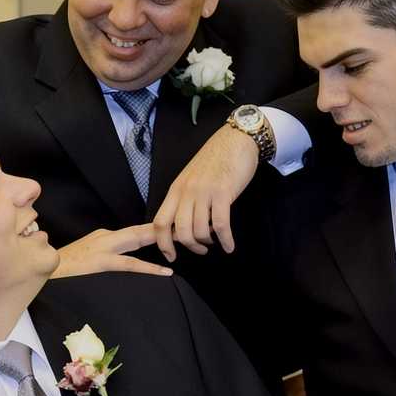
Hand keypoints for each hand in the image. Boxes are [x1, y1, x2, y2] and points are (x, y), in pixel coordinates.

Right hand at [52, 225, 172, 278]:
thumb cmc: (63, 270)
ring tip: (181, 239)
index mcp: (104, 236)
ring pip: (137, 240)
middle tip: (186, 225)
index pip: (134, 232)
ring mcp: (103, 248)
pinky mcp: (101, 262)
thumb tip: (123, 259)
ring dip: (159, 239)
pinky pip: (130, 264)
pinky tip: (165, 271)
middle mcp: (106, 237)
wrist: (42, 270)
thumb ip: (106, 256)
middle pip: (140, 231)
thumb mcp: (87, 258)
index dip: (155, 230)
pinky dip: (149, 267)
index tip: (175, 229)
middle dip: (163, 228)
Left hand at [152, 125, 257, 260]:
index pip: (160, 222)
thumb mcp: (191, 178)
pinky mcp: (223, 193)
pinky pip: (221, 225)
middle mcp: (187, 192)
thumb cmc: (215, 160)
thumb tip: (182, 225)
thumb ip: (185, 199)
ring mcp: (204, 192)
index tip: (170, 256)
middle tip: (200, 250)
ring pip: (199, 229)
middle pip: (179, 230)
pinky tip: (229, 246)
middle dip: (189, 246)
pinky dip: (225, 240)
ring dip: (207, 242)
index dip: (162, 243)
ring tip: (215, 243)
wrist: (235, 140)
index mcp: (176, 189)